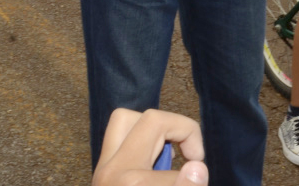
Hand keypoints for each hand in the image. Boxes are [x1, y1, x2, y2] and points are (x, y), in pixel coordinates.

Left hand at [93, 109, 207, 185]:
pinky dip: (139, 140)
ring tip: (171, 154)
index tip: (199, 181)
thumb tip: (197, 166)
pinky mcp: (98, 172)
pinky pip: (117, 136)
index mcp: (132, 183)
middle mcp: (112, 170)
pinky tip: (154, 164)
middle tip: (192, 155)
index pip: (176, 168)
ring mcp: (101, 169)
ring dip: (153, 129)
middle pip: (150, 120)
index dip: (195, 175)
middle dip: (178, 130)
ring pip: (124, 120)